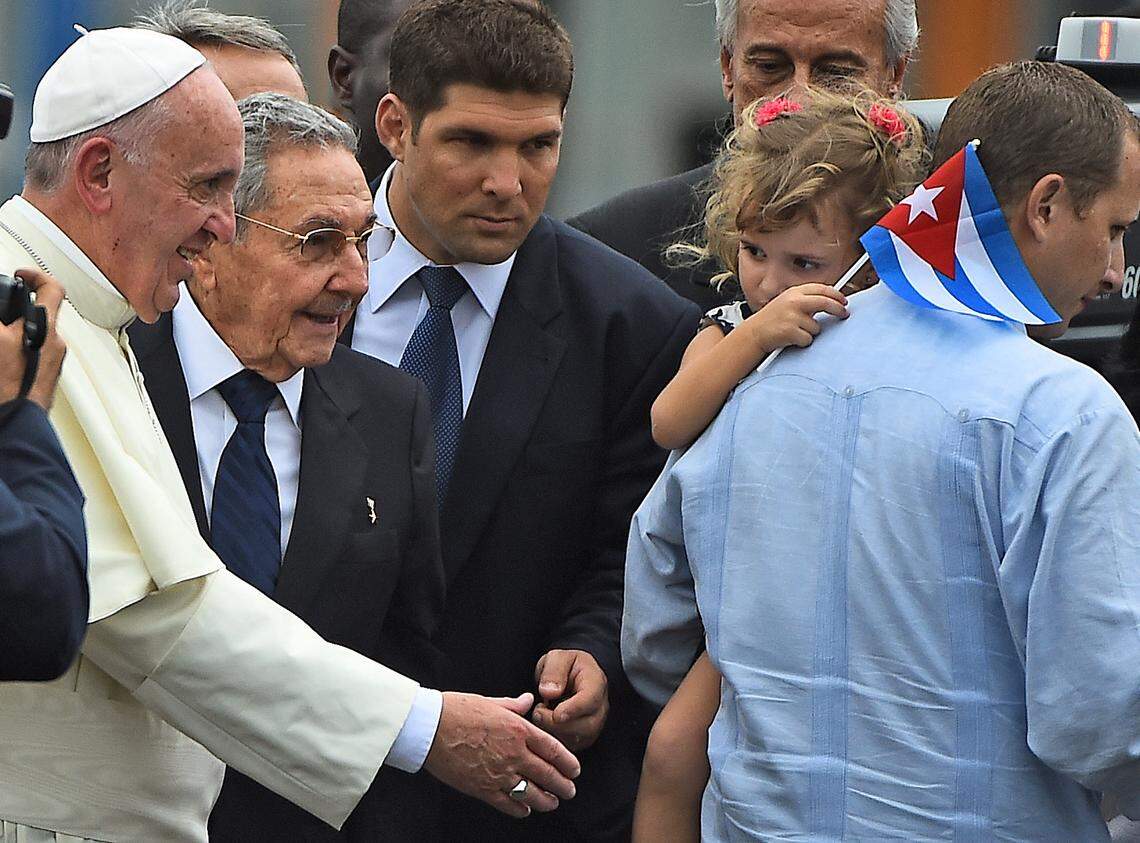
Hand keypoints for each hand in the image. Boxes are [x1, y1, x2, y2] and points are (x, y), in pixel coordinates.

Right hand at [0, 268, 66, 409]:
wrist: (15, 428)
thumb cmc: (7, 388)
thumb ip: (2, 319)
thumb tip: (4, 316)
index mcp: (45, 329)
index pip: (52, 288)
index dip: (35, 276)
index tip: (20, 275)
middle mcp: (54, 346)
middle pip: (35, 314)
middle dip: (12, 312)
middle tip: (3, 313)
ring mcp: (50, 365)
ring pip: (31, 337)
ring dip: (12, 334)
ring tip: (1, 342)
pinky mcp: (42, 381)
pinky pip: (30, 357)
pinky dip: (14, 352)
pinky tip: (3, 360)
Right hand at [423, 691, 579, 818]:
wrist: (430, 727)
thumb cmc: (457, 710)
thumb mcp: (490, 702)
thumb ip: (513, 705)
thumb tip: (528, 700)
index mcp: (517, 729)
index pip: (552, 749)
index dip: (567, 762)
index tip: (575, 770)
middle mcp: (513, 753)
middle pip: (547, 774)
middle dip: (562, 785)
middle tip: (570, 791)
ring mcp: (499, 773)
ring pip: (531, 793)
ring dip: (546, 801)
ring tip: (552, 803)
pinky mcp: (482, 788)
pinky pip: (507, 803)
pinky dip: (520, 809)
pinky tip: (525, 810)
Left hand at [532, 649, 608, 751]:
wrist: (571, 676)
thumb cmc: (565, 666)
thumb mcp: (557, 657)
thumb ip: (553, 670)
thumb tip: (548, 692)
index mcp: (596, 683)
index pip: (591, 700)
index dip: (573, 709)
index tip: (556, 713)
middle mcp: (600, 708)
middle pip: (587, 726)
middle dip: (558, 725)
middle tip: (538, 711)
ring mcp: (593, 725)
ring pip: (578, 740)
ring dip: (554, 733)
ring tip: (540, 716)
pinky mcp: (582, 738)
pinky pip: (570, 747)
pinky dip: (554, 741)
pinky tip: (543, 726)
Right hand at [745, 283, 847, 352]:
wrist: (754, 333)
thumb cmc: (773, 320)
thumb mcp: (787, 302)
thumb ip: (806, 300)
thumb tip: (831, 301)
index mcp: (794, 292)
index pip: (821, 289)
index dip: (836, 295)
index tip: (844, 301)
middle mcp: (793, 301)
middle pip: (824, 302)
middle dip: (837, 309)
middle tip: (844, 314)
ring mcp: (791, 316)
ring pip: (817, 326)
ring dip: (811, 332)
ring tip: (796, 331)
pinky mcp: (790, 331)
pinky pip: (808, 339)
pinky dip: (803, 342)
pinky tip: (792, 338)